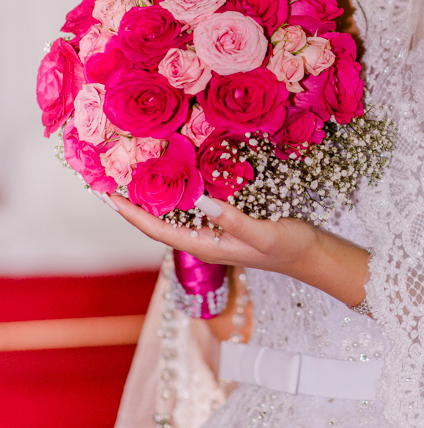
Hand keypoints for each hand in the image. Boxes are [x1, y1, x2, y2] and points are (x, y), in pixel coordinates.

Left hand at [108, 192, 369, 307]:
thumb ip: (234, 220)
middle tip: (110, 175)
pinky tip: (175, 174)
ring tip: (131, 171)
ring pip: (172, 213)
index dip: (130, 212)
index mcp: (206, 245)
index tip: (106, 194)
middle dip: (132, 201)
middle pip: (157, 221)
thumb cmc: (290, 247)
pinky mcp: (225, 221)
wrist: (312, 257)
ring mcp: (212, 231)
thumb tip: (200, 199)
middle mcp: (203, 239)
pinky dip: (176, 190)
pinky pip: (191, 206)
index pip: (157, 230)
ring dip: (151, 195)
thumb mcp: (265, 232)